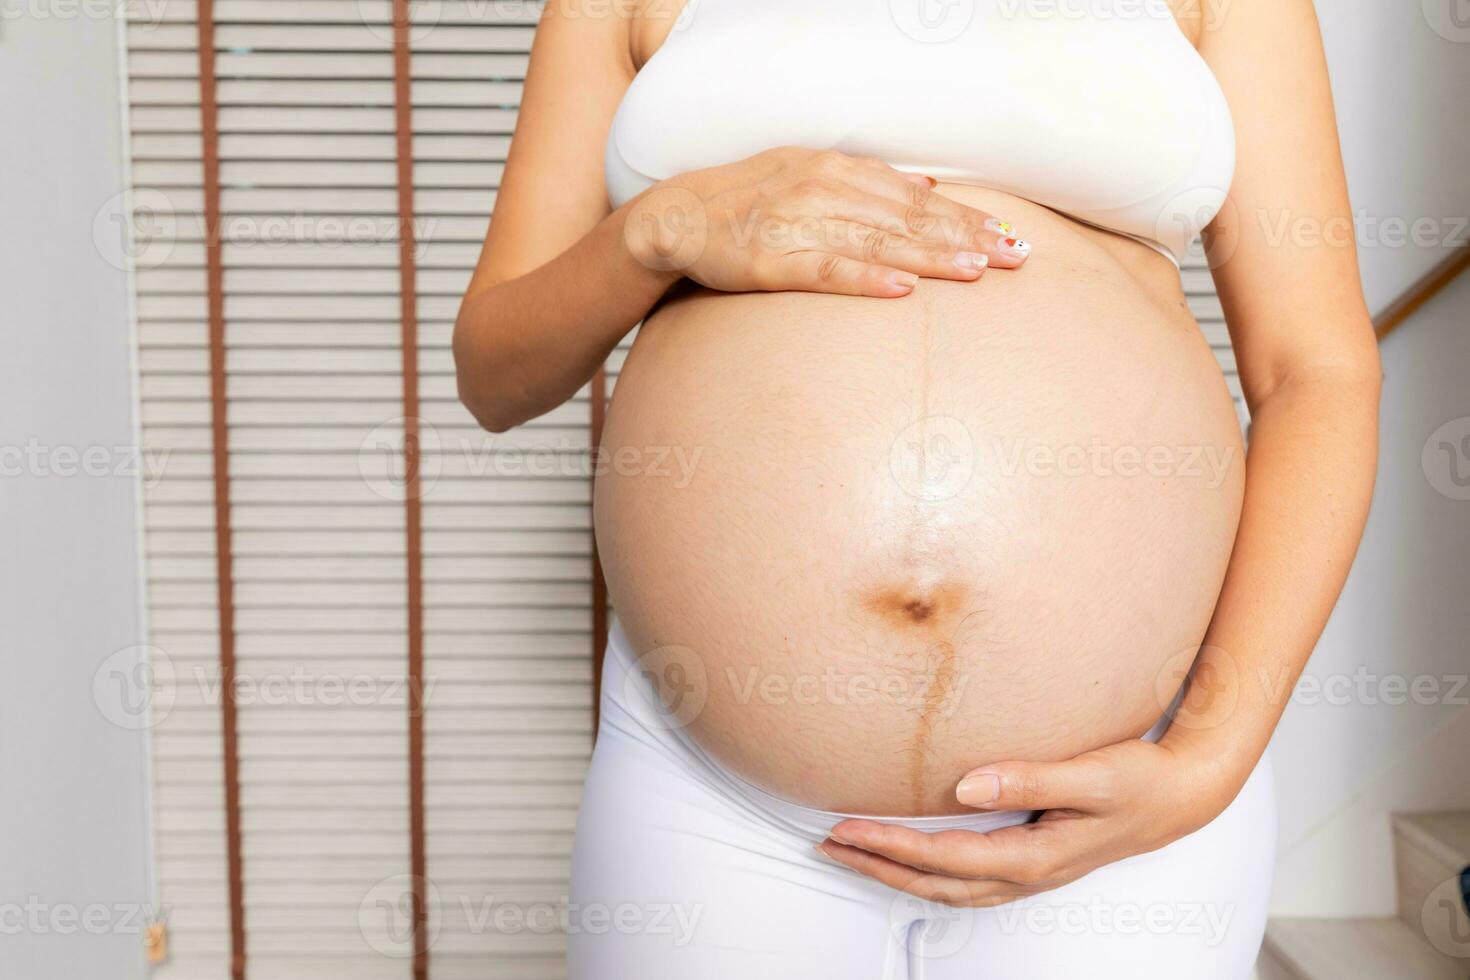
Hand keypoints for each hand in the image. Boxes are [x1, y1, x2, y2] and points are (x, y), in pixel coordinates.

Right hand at [623, 146, 1030, 297]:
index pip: (915, 196)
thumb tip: (928, 189)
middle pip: (909, 217)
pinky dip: (868, 279)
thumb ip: (868, 184)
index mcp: (837, 169)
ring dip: (931, 255)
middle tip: (1015, 257)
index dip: (964, 216)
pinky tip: (904, 289)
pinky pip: (829, 271)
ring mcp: (799, 224)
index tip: (1007, 233)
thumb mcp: (809, 175)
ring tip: (976, 270)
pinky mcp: (774, 260)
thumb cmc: (747, 203)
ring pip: (879, 241)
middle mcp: (824, 189)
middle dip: (966, 236)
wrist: (676, 218)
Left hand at [816, 736, 1245, 906]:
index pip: (943, 857)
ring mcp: (1029, 873)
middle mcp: (1026, 873)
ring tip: (853, 852)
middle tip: (828, 845)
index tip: (845, 830)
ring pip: (947, 886)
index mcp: (1034, 856)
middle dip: (878, 865)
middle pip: (934, 881)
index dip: (889, 846)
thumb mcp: (1091, 775)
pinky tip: (911, 859)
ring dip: (897, 872)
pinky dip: (928, 873)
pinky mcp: (1032, 861)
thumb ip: (1029, 778)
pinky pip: (966, 879)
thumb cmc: (1140, 781)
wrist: (1182, 797)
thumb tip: (966, 785)